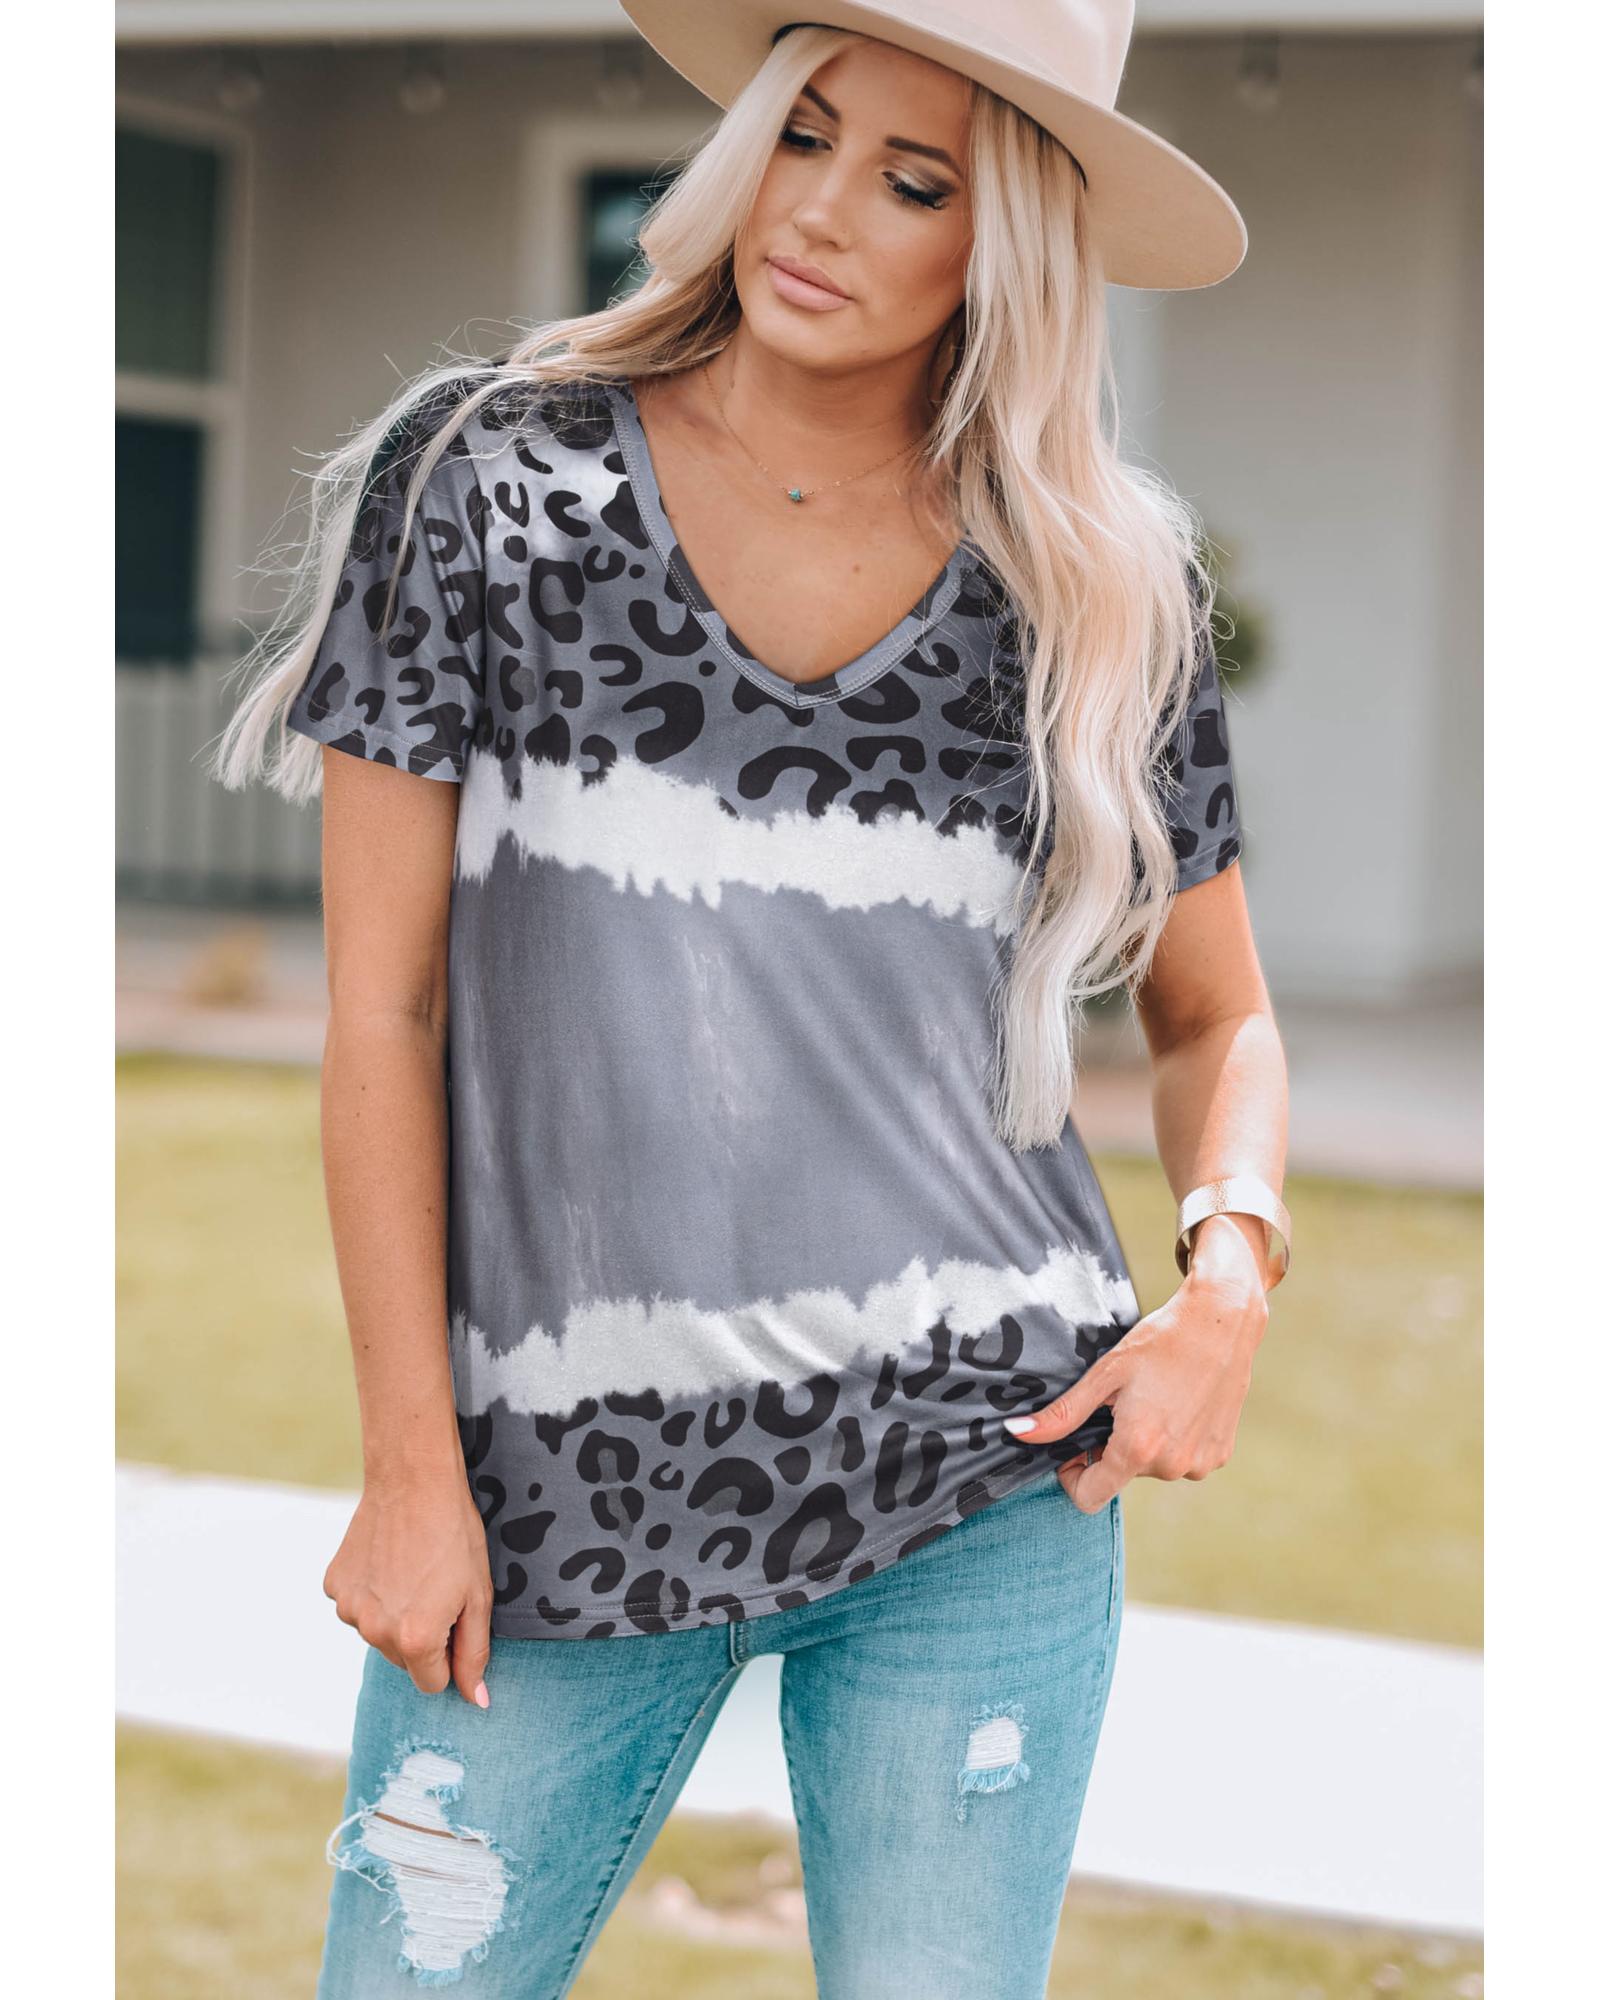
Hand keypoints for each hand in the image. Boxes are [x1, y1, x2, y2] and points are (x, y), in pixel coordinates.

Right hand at [323, 1470, 495, 1705]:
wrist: (413, 1481)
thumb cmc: (455, 1537)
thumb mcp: (478, 1596)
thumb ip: (475, 1654)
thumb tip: (476, 1701)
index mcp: (416, 1640)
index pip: (434, 1683)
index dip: (450, 1655)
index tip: (454, 1619)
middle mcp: (376, 1633)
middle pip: (405, 1660)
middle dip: (422, 1636)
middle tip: (435, 1589)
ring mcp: (349, 1609)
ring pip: (379, 1634)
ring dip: (394, 1614)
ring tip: (412, 1570)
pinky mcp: (334, 1586)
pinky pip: (358, 1606)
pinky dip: (372, 1593)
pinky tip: (388, 1560)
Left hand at [1004, 1268, 1267, 1514]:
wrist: (1221, 1322)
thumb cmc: (1160, 1342)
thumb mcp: (1104, 1375)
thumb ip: (1062, 1414)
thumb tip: (1016, 1434)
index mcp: (1138, 1448)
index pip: (1090, 1498)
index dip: (1073, 1475)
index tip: (1075, 1447)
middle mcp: (1172, 1465)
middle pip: (1122, 1475)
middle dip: (1112, 1447)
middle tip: (1121, 1403)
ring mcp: (1200, 1463)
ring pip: (1153, 1467)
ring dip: (1144, 1443)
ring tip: (1154, 1398)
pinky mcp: (1219, 1454)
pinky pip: (1182, 1459)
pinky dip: (1173, 1439)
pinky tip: (1179, 1402)